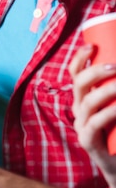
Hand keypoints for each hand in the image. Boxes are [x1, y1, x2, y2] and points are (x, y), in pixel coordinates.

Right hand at [69, 44, 115, 187]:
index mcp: (83, 98)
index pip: (74, 73)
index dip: (79, 58)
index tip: (92, 46)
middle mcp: (79, 109)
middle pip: (78, 84)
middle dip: (94, 71)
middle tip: (114, 66)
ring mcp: (81, 125)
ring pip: (87, 102)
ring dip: (106, 90)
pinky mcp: (87, 141)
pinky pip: (95, 123)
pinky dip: (108, 112)